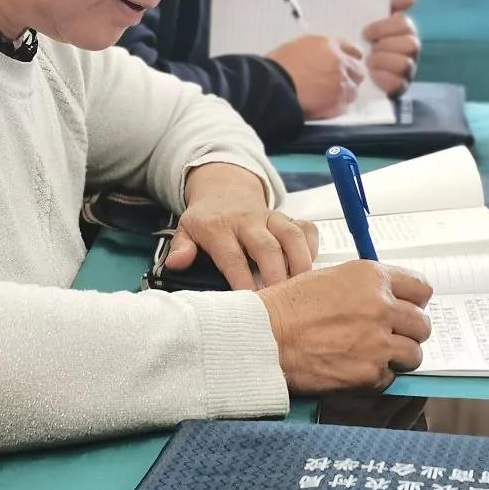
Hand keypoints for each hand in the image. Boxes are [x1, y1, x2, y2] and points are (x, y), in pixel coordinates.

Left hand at [165, 163, 318, 289]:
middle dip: (277, 275)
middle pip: (267, 247)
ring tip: (302, 288)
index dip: (242, 279)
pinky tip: (311, 266)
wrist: (224, 188)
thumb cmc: (207, 218)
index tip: (250, 300)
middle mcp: (247, 221)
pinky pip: (306, 227)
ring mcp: (270, 218)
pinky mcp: (287, 217)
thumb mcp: (186, 229)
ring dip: (299, 262)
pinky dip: (312, 245)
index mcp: (219, 227)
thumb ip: (182, 247)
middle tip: (282, 300)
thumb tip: (176, 263)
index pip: (232, 256)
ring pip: (291, 235)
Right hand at [257, 261, 432, 391]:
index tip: (406, 310)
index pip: (421, 288)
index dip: (413, 302)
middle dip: (408, 332)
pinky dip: (376, 376)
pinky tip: (354, 368)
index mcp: (371, 278)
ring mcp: (378, 341)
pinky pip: (390, 377)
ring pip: (413, 353)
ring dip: (397, 357)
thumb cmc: (287, 308)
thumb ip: (364, 287)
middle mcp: (381, 306)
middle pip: (422, 324)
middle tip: (389, 337)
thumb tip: (388, 301)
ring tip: (372, 355)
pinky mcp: (370, 372)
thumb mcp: (329, 278)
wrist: (265, 337)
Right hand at [266, 35, 365, 119]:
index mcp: (328, 45)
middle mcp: (339, 61)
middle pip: (357, 71)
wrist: (273, 85)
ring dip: (344, 94)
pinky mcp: (337, 100)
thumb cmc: (276, 67)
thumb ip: (315, 52)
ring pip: (353, 90)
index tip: (349, 65)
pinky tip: (324, 107)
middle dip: (349, 78)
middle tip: (337, 85)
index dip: (350, 59)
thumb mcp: (296, 48)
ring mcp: (340, 81)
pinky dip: (336, 108)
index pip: (351, 50)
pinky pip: (344, 106)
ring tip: (328, 99)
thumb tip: (319, 60)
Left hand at [363, 0, 419, 96]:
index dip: (385, 28)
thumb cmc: (355, 37)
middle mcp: (409, 50)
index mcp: (402, 31)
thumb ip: (388, 0)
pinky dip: (384, 78)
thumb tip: (410, 0)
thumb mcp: (365, 13)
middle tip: (370, 48)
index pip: (405, 24)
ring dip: (383, 61)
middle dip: (386, 46)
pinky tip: (372, 75)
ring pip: (405, 64)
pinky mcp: (398, 87)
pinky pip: (398, 84)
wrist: (337, 65)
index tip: (365, 33)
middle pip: (411, 45)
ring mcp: (406, 70)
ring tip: (368, 62)